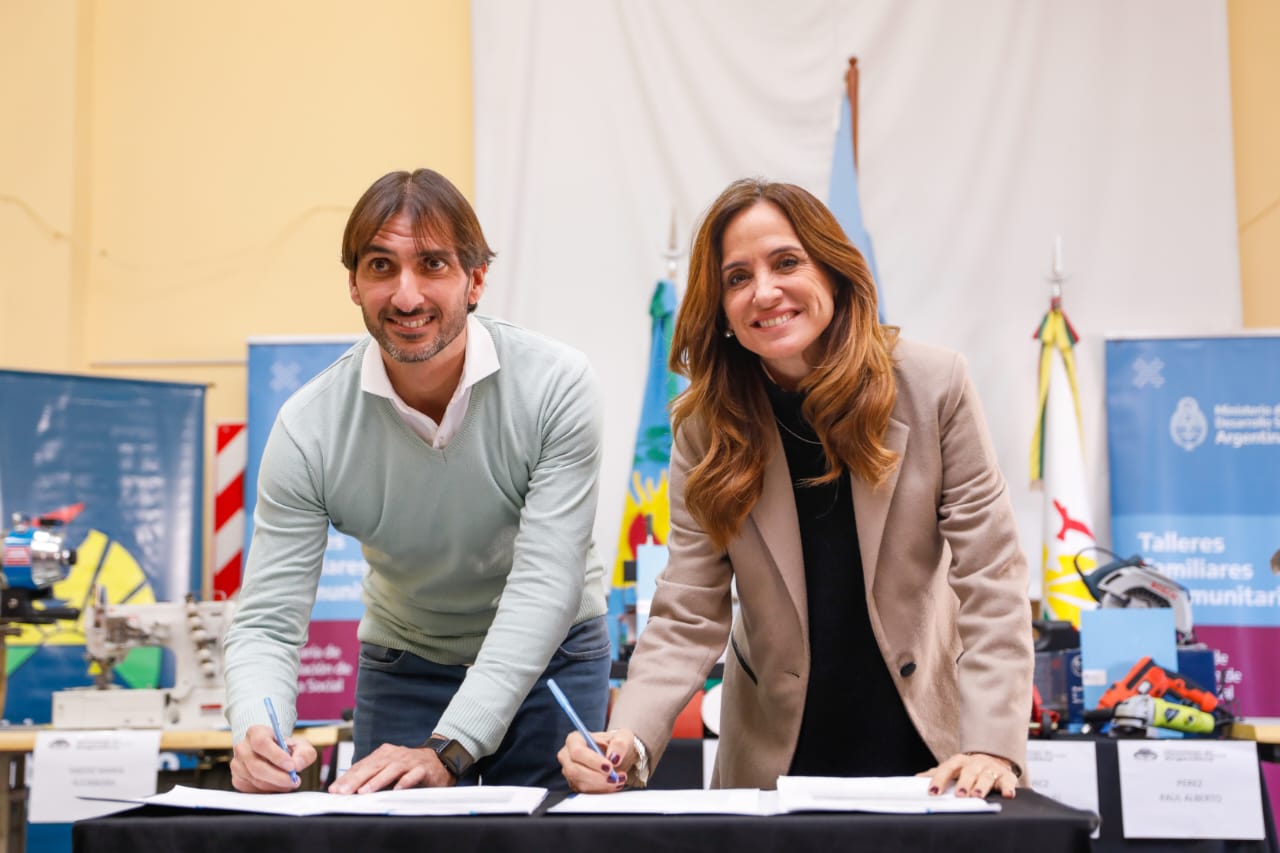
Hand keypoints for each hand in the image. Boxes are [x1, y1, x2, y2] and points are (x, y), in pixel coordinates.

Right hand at [230, 724, 317, 792]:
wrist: (273, 753)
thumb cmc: (286, 748)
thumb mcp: (300, 745)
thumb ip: (304, 753)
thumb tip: (297, 764)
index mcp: (255, 732)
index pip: (261, 743)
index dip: (276, 756)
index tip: (291, 766)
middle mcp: (242, 747)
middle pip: (256, 766)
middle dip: (278, 777)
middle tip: (294, 781)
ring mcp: (237, 764)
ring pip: (255, 780)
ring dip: (275, 785)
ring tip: (289, 782)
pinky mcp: (237, 779)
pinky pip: (252, 789)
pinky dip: (268, 790)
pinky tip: (278, 785)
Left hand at [328, 743, 454, 793]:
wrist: (438, 760)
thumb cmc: (409, 767)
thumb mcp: (388, 768)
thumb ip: (371, 775)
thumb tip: (346, 787)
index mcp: (383, 753)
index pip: (362, 765)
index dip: (347, 777)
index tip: (335, 789)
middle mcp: (395, 754)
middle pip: (373, 766)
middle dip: (356, 780)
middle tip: (343, 792)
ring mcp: (410, 760)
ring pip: (391, 769)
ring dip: (377, 781)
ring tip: (365, 791)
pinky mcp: (423, 768)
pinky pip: (413, 775)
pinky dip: (405, 781)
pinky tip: (397, 789)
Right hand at [557, 729, 630, 792]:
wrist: (616, 757)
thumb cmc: (615, 744)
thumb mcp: (623, 737)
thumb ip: (619, 744)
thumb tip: (614, 757)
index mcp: (575, 739)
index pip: (578, 751)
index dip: (592, 761)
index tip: (609, 767)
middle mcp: (568, 756)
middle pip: (575, 770)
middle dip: (597, 777)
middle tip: (614, 778)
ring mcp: (570, 772)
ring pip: (580, 784)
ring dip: (601, 785)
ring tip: (617, 780)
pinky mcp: (575, 785)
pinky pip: (585, 792)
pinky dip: (601, 791)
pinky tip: (612, 785)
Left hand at [920, 752, 1017, 799]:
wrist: (994, 759)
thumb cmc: (969, 768)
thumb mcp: (953, 769)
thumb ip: (937, 774)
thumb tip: (917, 778)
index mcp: (960, 762)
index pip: (947, 768)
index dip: (939, 780)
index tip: (933, 792)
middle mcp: (975, 764)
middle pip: (969, 772)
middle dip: (964, 783)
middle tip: (960, 795)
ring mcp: (991, 770)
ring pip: (986, 777)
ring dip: (981, 787)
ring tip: (977, 796)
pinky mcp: (1006, 777)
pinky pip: (1008, 783)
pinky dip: (1008, 788)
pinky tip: (1008, 795)